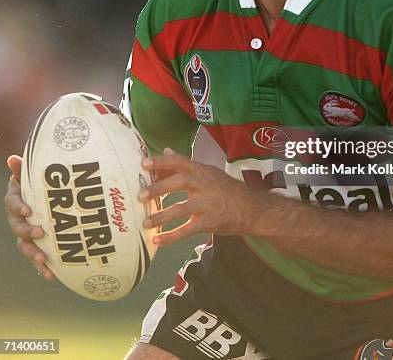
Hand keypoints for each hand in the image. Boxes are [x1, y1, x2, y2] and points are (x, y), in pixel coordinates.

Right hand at [4, 155, 54, 279]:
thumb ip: (27, 168)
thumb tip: (12, 159)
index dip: (18, 206)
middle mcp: (18, 218)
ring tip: (44, 259)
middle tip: (40, 233)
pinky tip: (50, 275)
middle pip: (17, 227)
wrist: (55, 197)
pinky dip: (42, 267)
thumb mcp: (38, 174)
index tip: (27, 210)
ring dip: (33, 253)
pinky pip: (37, 258)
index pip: (11, 203)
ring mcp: (27, 233)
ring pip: (25, 245)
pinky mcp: (38, 245)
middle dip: (27, 231)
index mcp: (17, 199)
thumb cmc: (46, 182)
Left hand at [138, 147, 262, 244]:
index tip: (144, 163)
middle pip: (180, 182)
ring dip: (161, 217)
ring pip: (181, 209)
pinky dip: (171, 237)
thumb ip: (187, 164)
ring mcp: (207, 204)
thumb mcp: (209, 172)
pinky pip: (187, 230)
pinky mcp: (209, 222)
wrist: (252, 209)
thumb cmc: (227, 189)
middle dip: (159, 188)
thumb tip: (167, 150)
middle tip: (140, 196)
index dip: (162, 161)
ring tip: (145, 223)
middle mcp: (205, 184)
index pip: (180, 162)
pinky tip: (157, 241)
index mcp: (202, 171)